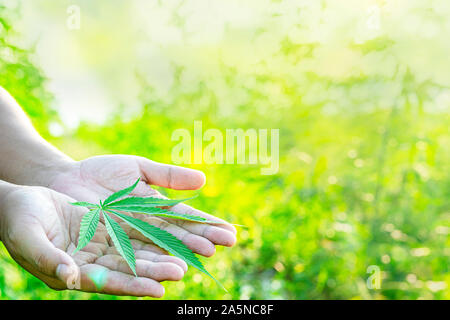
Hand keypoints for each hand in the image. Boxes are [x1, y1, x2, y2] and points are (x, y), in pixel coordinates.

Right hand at [0, 185, 187, 296]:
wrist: (23, 200)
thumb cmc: (18, 220)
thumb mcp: (27, 238)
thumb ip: (48, 258)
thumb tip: (70, 278)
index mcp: (75, 272)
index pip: (110, 282)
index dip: (134, 286)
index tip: (158, 290)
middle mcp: (95, 261)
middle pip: (131, 268)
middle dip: (157, 270)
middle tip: (182, 271)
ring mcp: (104, 242)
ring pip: (138, 249)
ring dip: (161, 253)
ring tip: (185, 258)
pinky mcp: (109, 224)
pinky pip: (135, 229)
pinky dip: (153, 232)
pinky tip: (173, 235)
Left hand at [48, 155, 236, 256]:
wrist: (62, 180)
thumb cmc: (100, 173)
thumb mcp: (137, 168)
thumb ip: (167, 175)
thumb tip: (203, 180)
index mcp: (154, 209)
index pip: (185, 220)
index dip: (205, 227)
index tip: (229, 233)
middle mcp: (143, 229)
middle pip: (173, 238)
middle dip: (194, 244)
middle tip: (217, 249)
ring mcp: (123, 240)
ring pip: (151, 253)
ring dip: (168, 261)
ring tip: (187, 266)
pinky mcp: (102, 251)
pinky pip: (122, 262)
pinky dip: (140, 273)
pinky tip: (157, 281)